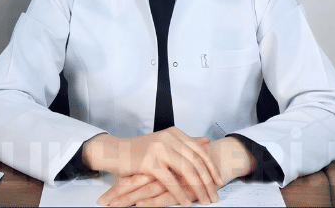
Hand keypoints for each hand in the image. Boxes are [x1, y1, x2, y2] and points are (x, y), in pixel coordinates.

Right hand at [83, 127, 222, 206]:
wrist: (114, 152)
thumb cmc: (140, 150)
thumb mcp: (165, 142)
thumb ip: (185, 142)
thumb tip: (206, 141)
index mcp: (175, 133)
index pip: (199, 151)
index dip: (211, 166)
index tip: (220, 181)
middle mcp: (169, 138)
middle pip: (196, 161)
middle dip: (208, 180)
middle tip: (215, 195)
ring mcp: (160, 149)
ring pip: (187, 170)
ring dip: (198, 188)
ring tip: (205, 201)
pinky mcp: (150, 162)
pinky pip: (170, 180)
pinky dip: (180, 193)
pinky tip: (186, 203)